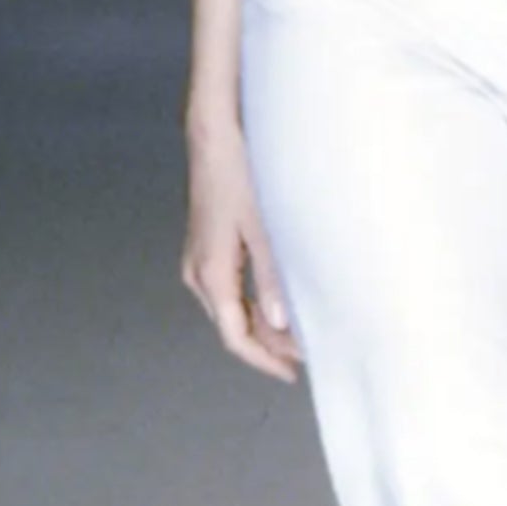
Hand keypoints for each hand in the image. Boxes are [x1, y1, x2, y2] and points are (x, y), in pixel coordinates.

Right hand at [182, 118, 301, 382]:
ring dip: (262, 324)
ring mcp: (199, 258)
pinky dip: (252, 302)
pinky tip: (277, 301)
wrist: (215, 133)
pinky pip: (228, 288)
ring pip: (230, 308)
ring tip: (298, 332)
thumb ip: (272, 278)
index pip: (236, 336)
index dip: (265, 359)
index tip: (294, 373)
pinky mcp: (207, 245)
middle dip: (269, 344)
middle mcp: (198, 272)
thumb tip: (280, 323)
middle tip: (308, 353)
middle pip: (232, 325)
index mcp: (212, 273)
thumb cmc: (239, 173)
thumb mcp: (264, 227)